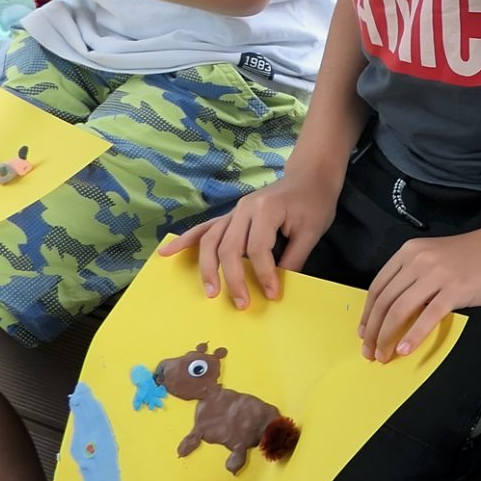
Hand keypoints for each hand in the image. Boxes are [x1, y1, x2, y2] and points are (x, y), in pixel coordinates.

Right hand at [159, 169, 340, 307]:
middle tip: (241, 304)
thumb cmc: (313, 202)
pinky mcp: (230, 214)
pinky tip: (167, 252)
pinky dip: (185, 240)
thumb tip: (277, 285)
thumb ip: (294, 257)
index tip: (272, 294)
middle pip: (230, 247)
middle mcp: (245, 208)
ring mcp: (234, 210)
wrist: (309, 177)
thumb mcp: (312, 230)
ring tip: (210, 292)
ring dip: (208, 268)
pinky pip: (205, 228)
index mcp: (266, 209)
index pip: (258, 248)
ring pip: (211, 240)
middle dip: (233, 278)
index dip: (263, 274)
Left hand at [359, 220, 480, 360]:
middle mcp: (419, 260)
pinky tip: (405, 349)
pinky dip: (413, 336)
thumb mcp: (436, 260)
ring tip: (383, 355)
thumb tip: (396, 314)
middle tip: (369, 351)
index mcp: (410, 252)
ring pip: (399, 311)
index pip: (378, 287)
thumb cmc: (477, 256)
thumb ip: (416, 280)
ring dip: (386, 337)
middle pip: (384, 302)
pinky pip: (427, 317)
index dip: (367, 314)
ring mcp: (437, 274)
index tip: (364, 332)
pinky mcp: (455, 289)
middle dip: (372, 331)